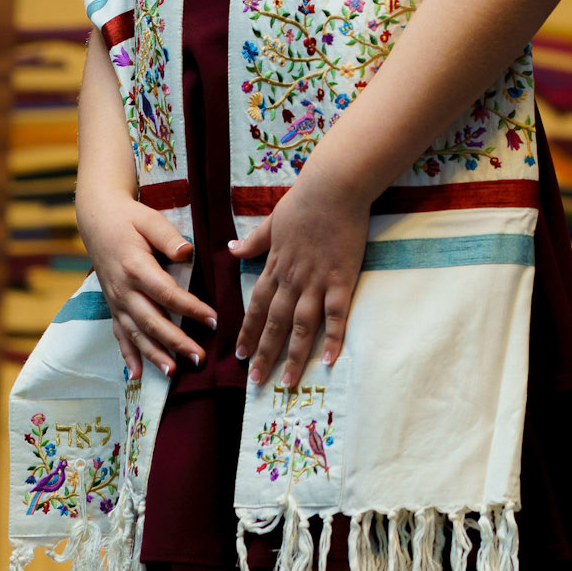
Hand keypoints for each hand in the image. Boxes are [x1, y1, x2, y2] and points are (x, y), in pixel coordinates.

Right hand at [80, 193, 215, 379]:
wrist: (97, 220)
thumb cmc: (129, 219)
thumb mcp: (149, 220)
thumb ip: (168, 237)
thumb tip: (187, 252)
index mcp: (136, 267)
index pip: (167, 294)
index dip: (191, 309)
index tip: (214, 320)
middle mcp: (124, 290)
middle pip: (152, 321)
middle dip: (176, 342)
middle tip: (201, 358)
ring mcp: (116, 301)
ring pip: (136, 334)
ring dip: (154, 355)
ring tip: (173, 372)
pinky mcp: (113, 307)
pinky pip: (120, 335)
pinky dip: (128, 356)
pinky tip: (137, 375)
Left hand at [229, 163, 370, 389]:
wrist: (333, 187)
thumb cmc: (304, 201)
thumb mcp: (272, 221)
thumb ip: (254, 241)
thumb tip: (230, 250)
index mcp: (275, 265)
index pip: (257, 306)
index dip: (248, 332)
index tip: (238, 355)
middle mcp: (292, 279)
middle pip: (275, 323)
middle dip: (264, 354)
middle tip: (256, 382)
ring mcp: (316, 282)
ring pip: (301, 326)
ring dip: (293, 356)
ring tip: (287, 382)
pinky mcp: (341, 280)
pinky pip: (336, 315)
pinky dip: (333, 339)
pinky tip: (331, 361)